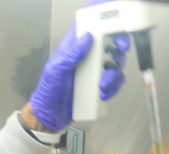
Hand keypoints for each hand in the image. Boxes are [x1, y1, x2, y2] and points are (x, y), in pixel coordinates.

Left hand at [29, 1, 129, 130]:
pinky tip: (103, 93)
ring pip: (116, 62)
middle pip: (110, 42)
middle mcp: (87, 56)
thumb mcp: (56, 70)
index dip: (104, 22)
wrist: (51, 116)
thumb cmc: (48, 91)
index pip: (91, 27)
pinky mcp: (100, 85)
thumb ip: (71, 53)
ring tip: (103, 85)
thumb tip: (87, 37)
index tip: (114, 25)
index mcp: (74, 47)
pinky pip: (115, 81)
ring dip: (114, 73)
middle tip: (121, 50)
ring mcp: (95, 70)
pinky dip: (113, 87)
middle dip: (119, 44)